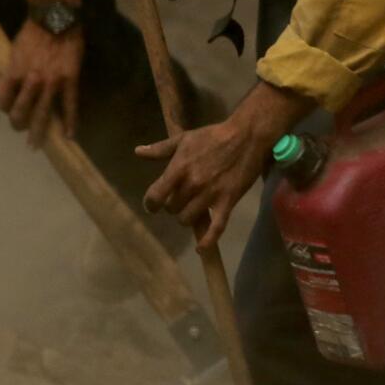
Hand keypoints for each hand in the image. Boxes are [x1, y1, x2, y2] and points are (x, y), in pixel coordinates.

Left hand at [0, 16, 84, 145]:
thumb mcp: (15, 50)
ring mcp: (51, 83)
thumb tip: (14, 84)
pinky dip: (70, 121)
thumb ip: (14, 69)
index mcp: (14, 72)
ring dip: (38, 132)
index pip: (3, 101)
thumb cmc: (32, 30)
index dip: (4, 108)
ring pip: (42, 114)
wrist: (56, 17)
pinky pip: (70, 105)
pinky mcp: (70, 80)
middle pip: (20, 112)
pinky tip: (69, 135)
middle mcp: (30, 82)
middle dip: (18, 125)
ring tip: (36, 145)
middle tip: (21, 130)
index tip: (8, 109)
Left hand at [137, 80, 311, 248]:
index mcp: (179, 168)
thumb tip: (138, 152)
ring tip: (192, 208)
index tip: (153, 205)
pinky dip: (207, 241)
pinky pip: (216, 228)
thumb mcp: (184, 139)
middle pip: (172, 209)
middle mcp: (192, 184)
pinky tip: (201, 248)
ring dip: (187, 216)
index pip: (155, 196)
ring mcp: (210, 195)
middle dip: (173, 205)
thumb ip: (160, 149)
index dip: (151, 204)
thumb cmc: (212, 136)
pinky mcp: (227, 202)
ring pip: (187, 220)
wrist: (246, 136)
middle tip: (180, 199)